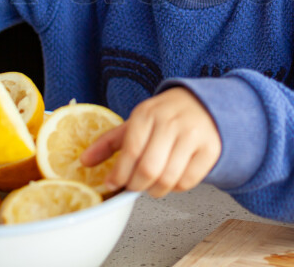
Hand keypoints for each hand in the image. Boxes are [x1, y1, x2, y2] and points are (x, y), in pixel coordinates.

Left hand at [80, 87, 220, 197]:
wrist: (204, 104)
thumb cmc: (166, 116)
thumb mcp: (136, 123)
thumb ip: (109, 142)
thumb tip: (83, 162)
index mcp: (148, 113)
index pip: (130, 152)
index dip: (119, 175)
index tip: (113, 184)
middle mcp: (171, 121)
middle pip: (149, 169)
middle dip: (137, 185)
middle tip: (135, 185)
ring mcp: (193, 134)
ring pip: (168, 179)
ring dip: (156, 190)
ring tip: (153, 184)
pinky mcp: (210, 148)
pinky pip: (188, 181)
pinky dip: (176, 187)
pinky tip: (173, 176)